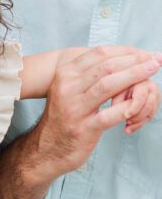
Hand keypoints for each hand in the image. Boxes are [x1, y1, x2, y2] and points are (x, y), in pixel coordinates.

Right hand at [36, 46, 161, 175]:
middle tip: (154, 59)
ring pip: (109, 85)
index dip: (125, 51)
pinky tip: (140, 102)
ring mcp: (75, 107)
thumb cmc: (65, 116)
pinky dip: (128, 106)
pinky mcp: (84, 128)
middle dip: (134, 61)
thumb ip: (88, 75)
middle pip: (106, 66)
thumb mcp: (68, 89)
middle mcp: (67, 87)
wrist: (47, 147)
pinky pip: (110, 114)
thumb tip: (119, 59)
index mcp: (65, 74)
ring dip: (135, 76)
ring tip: (152, 70)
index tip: (143, 52)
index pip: (99, 54)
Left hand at [112, 79, 161, 134]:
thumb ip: (118, 100)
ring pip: (150, 113)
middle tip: (126, 121)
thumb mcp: (116, 91)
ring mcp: (156, 97)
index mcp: (141, 81)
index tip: (126, 115)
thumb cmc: (119, 87)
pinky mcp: (155, 105)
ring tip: (127, 127)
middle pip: (149, 106)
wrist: (126, 85)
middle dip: (137, 116)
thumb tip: (122, 113)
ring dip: (138, 122)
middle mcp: (152, 88)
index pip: (141, 96)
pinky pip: (149, 117)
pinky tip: (129, 128)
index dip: (134, 108)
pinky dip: (139, 124)